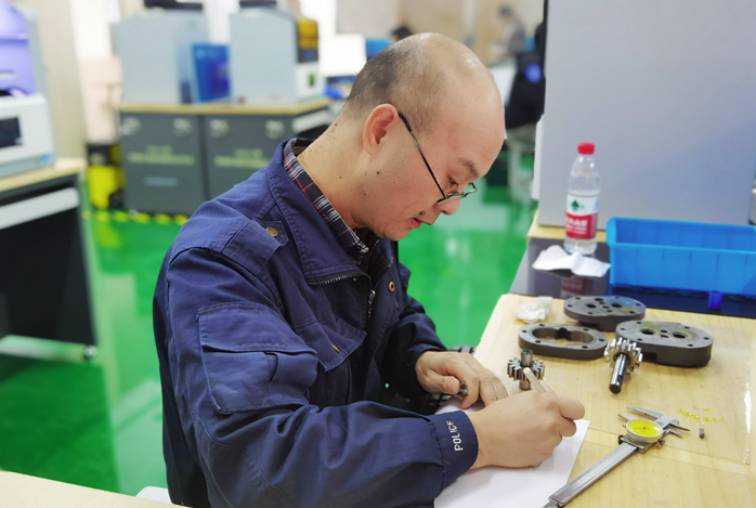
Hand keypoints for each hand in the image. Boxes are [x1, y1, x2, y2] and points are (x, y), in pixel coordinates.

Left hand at [415, 351, 507, 406]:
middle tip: (490, 414)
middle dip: (490, 397)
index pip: (472, 378)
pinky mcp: (479, 369)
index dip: (472, 394)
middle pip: (487, 378)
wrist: (427, 361)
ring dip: (497, 394)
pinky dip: (496, 391)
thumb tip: (456, 386)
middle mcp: (469, 361)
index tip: (465, 406)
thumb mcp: (429, 379)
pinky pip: (491, 379)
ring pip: (492, 379)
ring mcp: (475, 364)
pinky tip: (497, 402)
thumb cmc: (427, 370)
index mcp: (456, 361)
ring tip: (497, 410)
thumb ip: (442, 383)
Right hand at [467, 391, 584, 468]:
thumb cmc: (498, 416)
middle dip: (560, 426)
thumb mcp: (522, 398)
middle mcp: (552, 421)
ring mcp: (549, 440)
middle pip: (571, 427)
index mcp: (549, 403)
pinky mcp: (543, 455)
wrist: (483, 436)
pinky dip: (539, 447)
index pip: (577, 409)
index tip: (566, 414)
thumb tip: (554, 401)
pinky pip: (547, 450)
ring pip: (558, 439)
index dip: (571, 412)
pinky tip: (524, 441)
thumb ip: (543, 399)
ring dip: (547, 437)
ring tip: (527, 433)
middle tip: (544, 425)